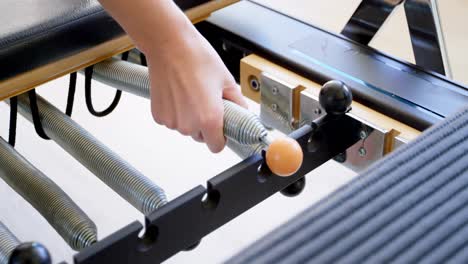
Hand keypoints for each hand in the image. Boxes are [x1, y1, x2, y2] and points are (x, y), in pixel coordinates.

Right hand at [146, 23, 246, 152]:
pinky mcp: (159, 115)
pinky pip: (172, 120)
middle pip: (200, 137)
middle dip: (205, 124)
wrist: (169, 45)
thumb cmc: (196, 58)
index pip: (216, 147)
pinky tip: (178, 93)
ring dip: (189, 117)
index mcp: (209, 119)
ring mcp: (171, 121)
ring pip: (186, 128)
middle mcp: (188, 124)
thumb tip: (242, 113)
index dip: (221, 138)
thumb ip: (237, 102)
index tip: (221, 128)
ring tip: (191, 93)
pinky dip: (176, 111)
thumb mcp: (226, 80)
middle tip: (206, 101)